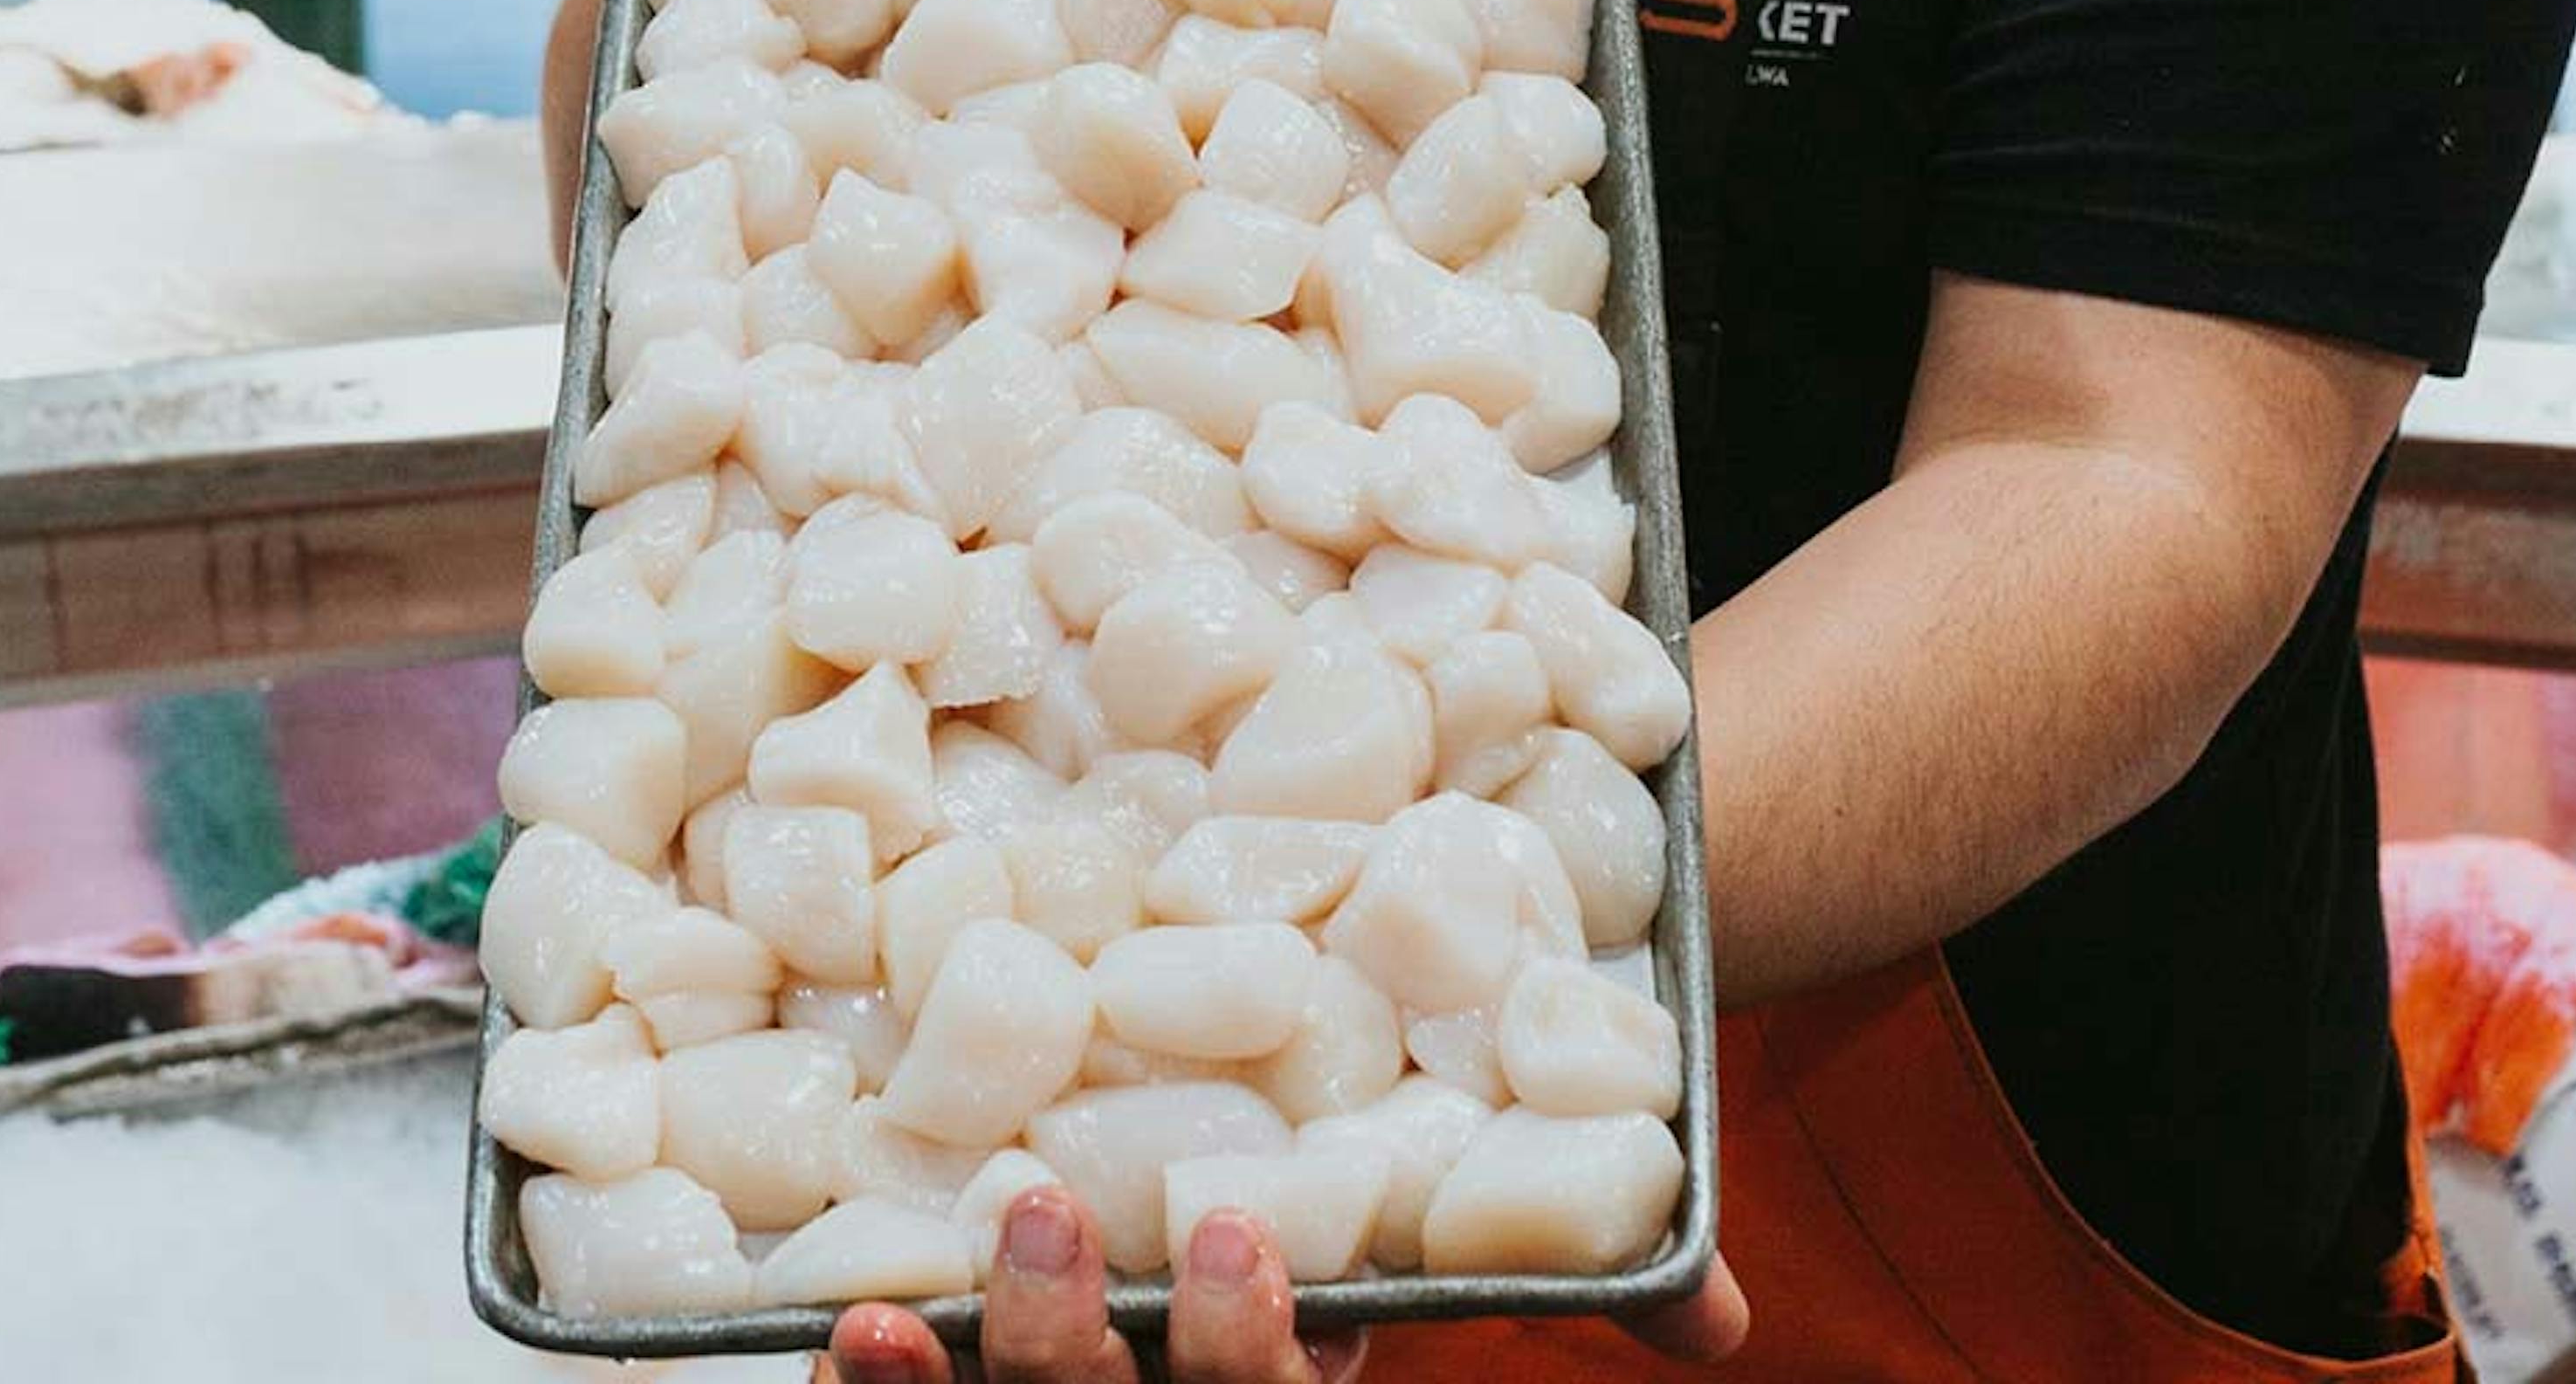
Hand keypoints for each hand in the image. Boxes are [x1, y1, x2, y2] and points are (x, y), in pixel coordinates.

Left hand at [813, 1190, 1747, 1383]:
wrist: (1245, 1354)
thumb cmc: (1346, 1308)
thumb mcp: (1464, 1313)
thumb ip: (1587, 1309)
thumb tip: (1726, 1327)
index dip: (1246, 1348)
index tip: (1238, 1234)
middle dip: (1084, 1344)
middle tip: (1045, 1208)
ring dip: (963, 1379)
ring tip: (913, 1290)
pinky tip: (850, 1339)